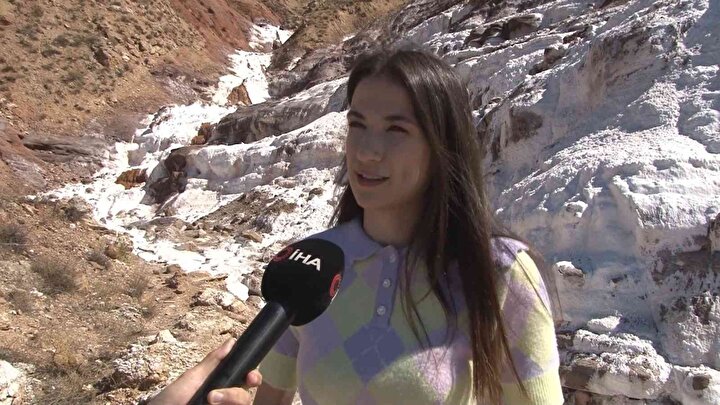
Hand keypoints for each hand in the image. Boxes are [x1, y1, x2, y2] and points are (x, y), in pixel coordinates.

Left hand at [149, 338, 263, 404]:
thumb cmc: (170, 400)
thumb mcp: (191, 378)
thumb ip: (213, 362)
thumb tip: (232, 341)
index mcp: (221, 384)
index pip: (245, 379)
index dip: (253, 376)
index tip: (250, 376)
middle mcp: (225, 399)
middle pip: (246, 396)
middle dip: (236, 394)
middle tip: (215, 396)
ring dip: (230, 401)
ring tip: (208, 402)